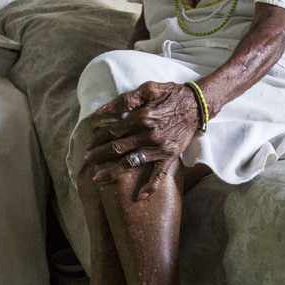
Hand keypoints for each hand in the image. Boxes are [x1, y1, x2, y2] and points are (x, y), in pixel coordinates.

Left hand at [84, 81, 200, 197]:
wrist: (197, 105)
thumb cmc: (171, 94)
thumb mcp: (149, 88)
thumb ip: (126, 99)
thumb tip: (102, 109)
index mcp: (143, 117)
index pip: (113, 130)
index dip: (98, 138)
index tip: (88, 144)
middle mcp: (149, 134)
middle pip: (117, 148)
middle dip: (99, 155)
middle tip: (87, 160)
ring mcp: (159, 148)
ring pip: (131, 163)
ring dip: (112, 172)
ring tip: (98, 179)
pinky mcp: (170, 156)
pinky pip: (159, 175)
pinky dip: (151, 186)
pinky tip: (140, 196)